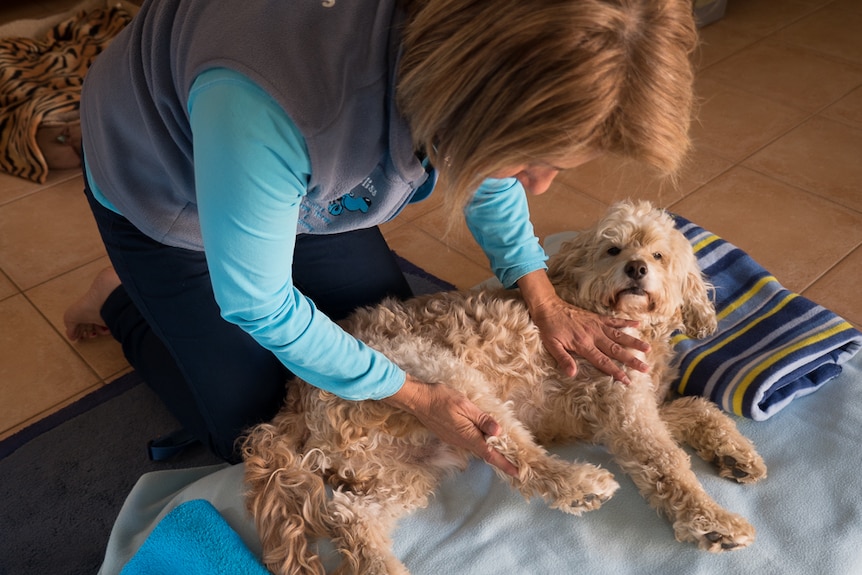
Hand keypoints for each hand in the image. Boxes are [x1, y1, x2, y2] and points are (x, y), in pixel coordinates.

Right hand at [382, 375, 518, 476]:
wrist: (418, 400)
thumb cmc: (441, 399)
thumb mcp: (465, 405)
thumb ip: (481, 419)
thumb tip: (498, 432)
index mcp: (468, 435)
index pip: (490, 454)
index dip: (505, 464)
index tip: (517, 473)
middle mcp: (462, 442)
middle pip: (484, 453)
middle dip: (500, 459)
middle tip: (516, 462)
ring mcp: (455, 440)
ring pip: (476, 448)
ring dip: (489, 450)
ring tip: (504, 449)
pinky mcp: (450, 435)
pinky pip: (469, 442)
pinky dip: (479, 443)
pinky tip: (484, 437)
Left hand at [518, 270, 649, 384]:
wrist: (548, 307)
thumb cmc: (549, 328)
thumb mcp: (551, 345)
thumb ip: (563, 359)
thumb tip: (572, 374)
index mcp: (583, 344)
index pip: (602, 361)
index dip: (615, 371)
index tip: (627, 380)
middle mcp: (593, 335)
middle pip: (616, 350)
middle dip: (631, 360)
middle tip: (645, 368)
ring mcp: (597, 325)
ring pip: (619, 335)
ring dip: (634, 342)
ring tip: (647, 348)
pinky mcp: (597, 318)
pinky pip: (614, 321)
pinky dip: (626, 322)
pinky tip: (638, 324)